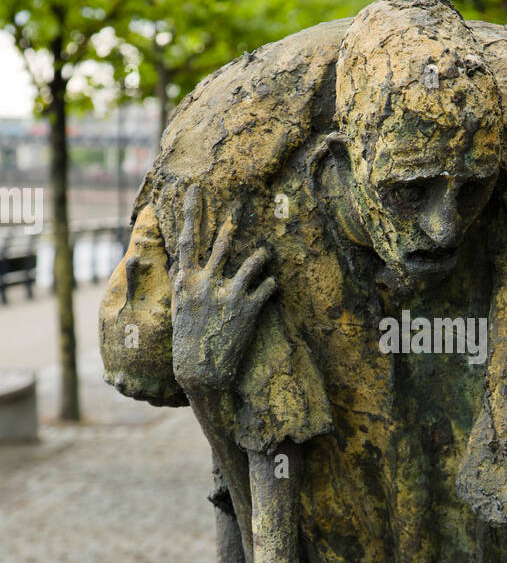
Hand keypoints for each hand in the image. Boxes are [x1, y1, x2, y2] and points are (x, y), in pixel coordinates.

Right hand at [170, 186, 275, 393]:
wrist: (200, 371)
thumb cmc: (186, 339)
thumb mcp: (178, 307)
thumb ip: (181, 282)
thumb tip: (179, 262)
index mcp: (186, 280)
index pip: (187, 239)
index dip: (190, 212)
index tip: (195, 191)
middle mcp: (206, 283)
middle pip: (222, 244)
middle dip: (232, 223)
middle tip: (240, 206)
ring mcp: (228, 295)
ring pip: (252, 262)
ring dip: (261, 255)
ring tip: (266, 252)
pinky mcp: (248, 309)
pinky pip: (267, 286)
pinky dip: (271, 283)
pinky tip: (273, 282)